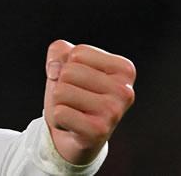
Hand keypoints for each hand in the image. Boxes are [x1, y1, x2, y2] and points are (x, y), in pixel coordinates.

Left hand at [42, 41, 134, 164]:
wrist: (74, 130)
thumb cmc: (74, 90)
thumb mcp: (66, 61)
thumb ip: (58, 50)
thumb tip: (54, 70)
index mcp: (125, 69)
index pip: (78, 53)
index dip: (69, 65)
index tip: (80, 80)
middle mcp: (125, 91)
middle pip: (68, 72)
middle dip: (62, 84)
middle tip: (75, 98)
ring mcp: (114, 112)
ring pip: (61, 91)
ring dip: (58, 101)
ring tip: (73, 109)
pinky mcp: (99, 131)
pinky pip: (60, 113)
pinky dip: (58, 118)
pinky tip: (72, 124)